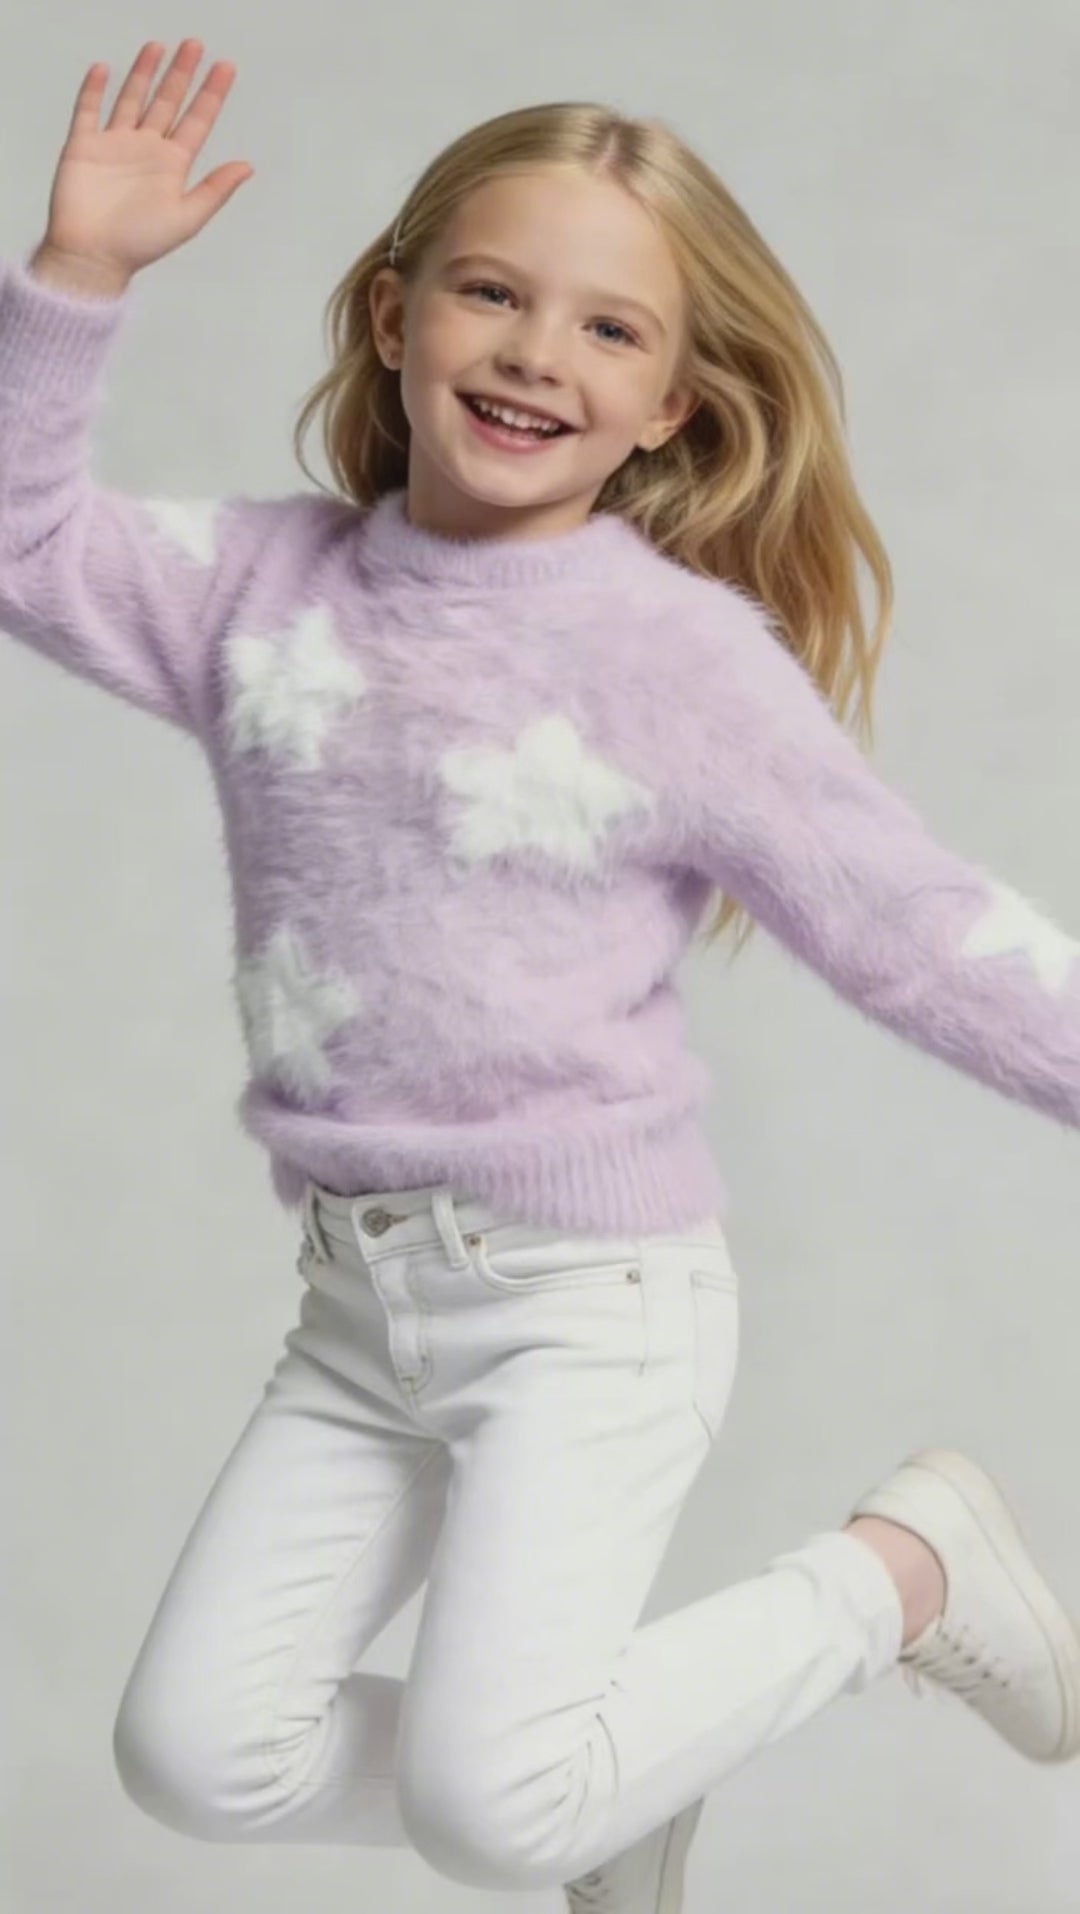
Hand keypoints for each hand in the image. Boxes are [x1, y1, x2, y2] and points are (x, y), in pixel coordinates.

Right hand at [38, 39, 252, 284]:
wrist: (93, 256)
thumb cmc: (139, 244)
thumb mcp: (187, 218)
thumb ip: (215, 190)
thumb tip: (248, 165)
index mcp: (172, 166)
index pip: (197, 121)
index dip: (211, 94)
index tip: (226, 67)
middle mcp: (146, 150)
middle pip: (167, 102)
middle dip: (181, 73)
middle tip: (195, 44)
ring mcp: (115, 145)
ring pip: (132, 99)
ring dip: (144, 72)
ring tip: (157, 46)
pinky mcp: (83, 146)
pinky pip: (89, 111)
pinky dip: (94, 90)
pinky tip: (104, 69)